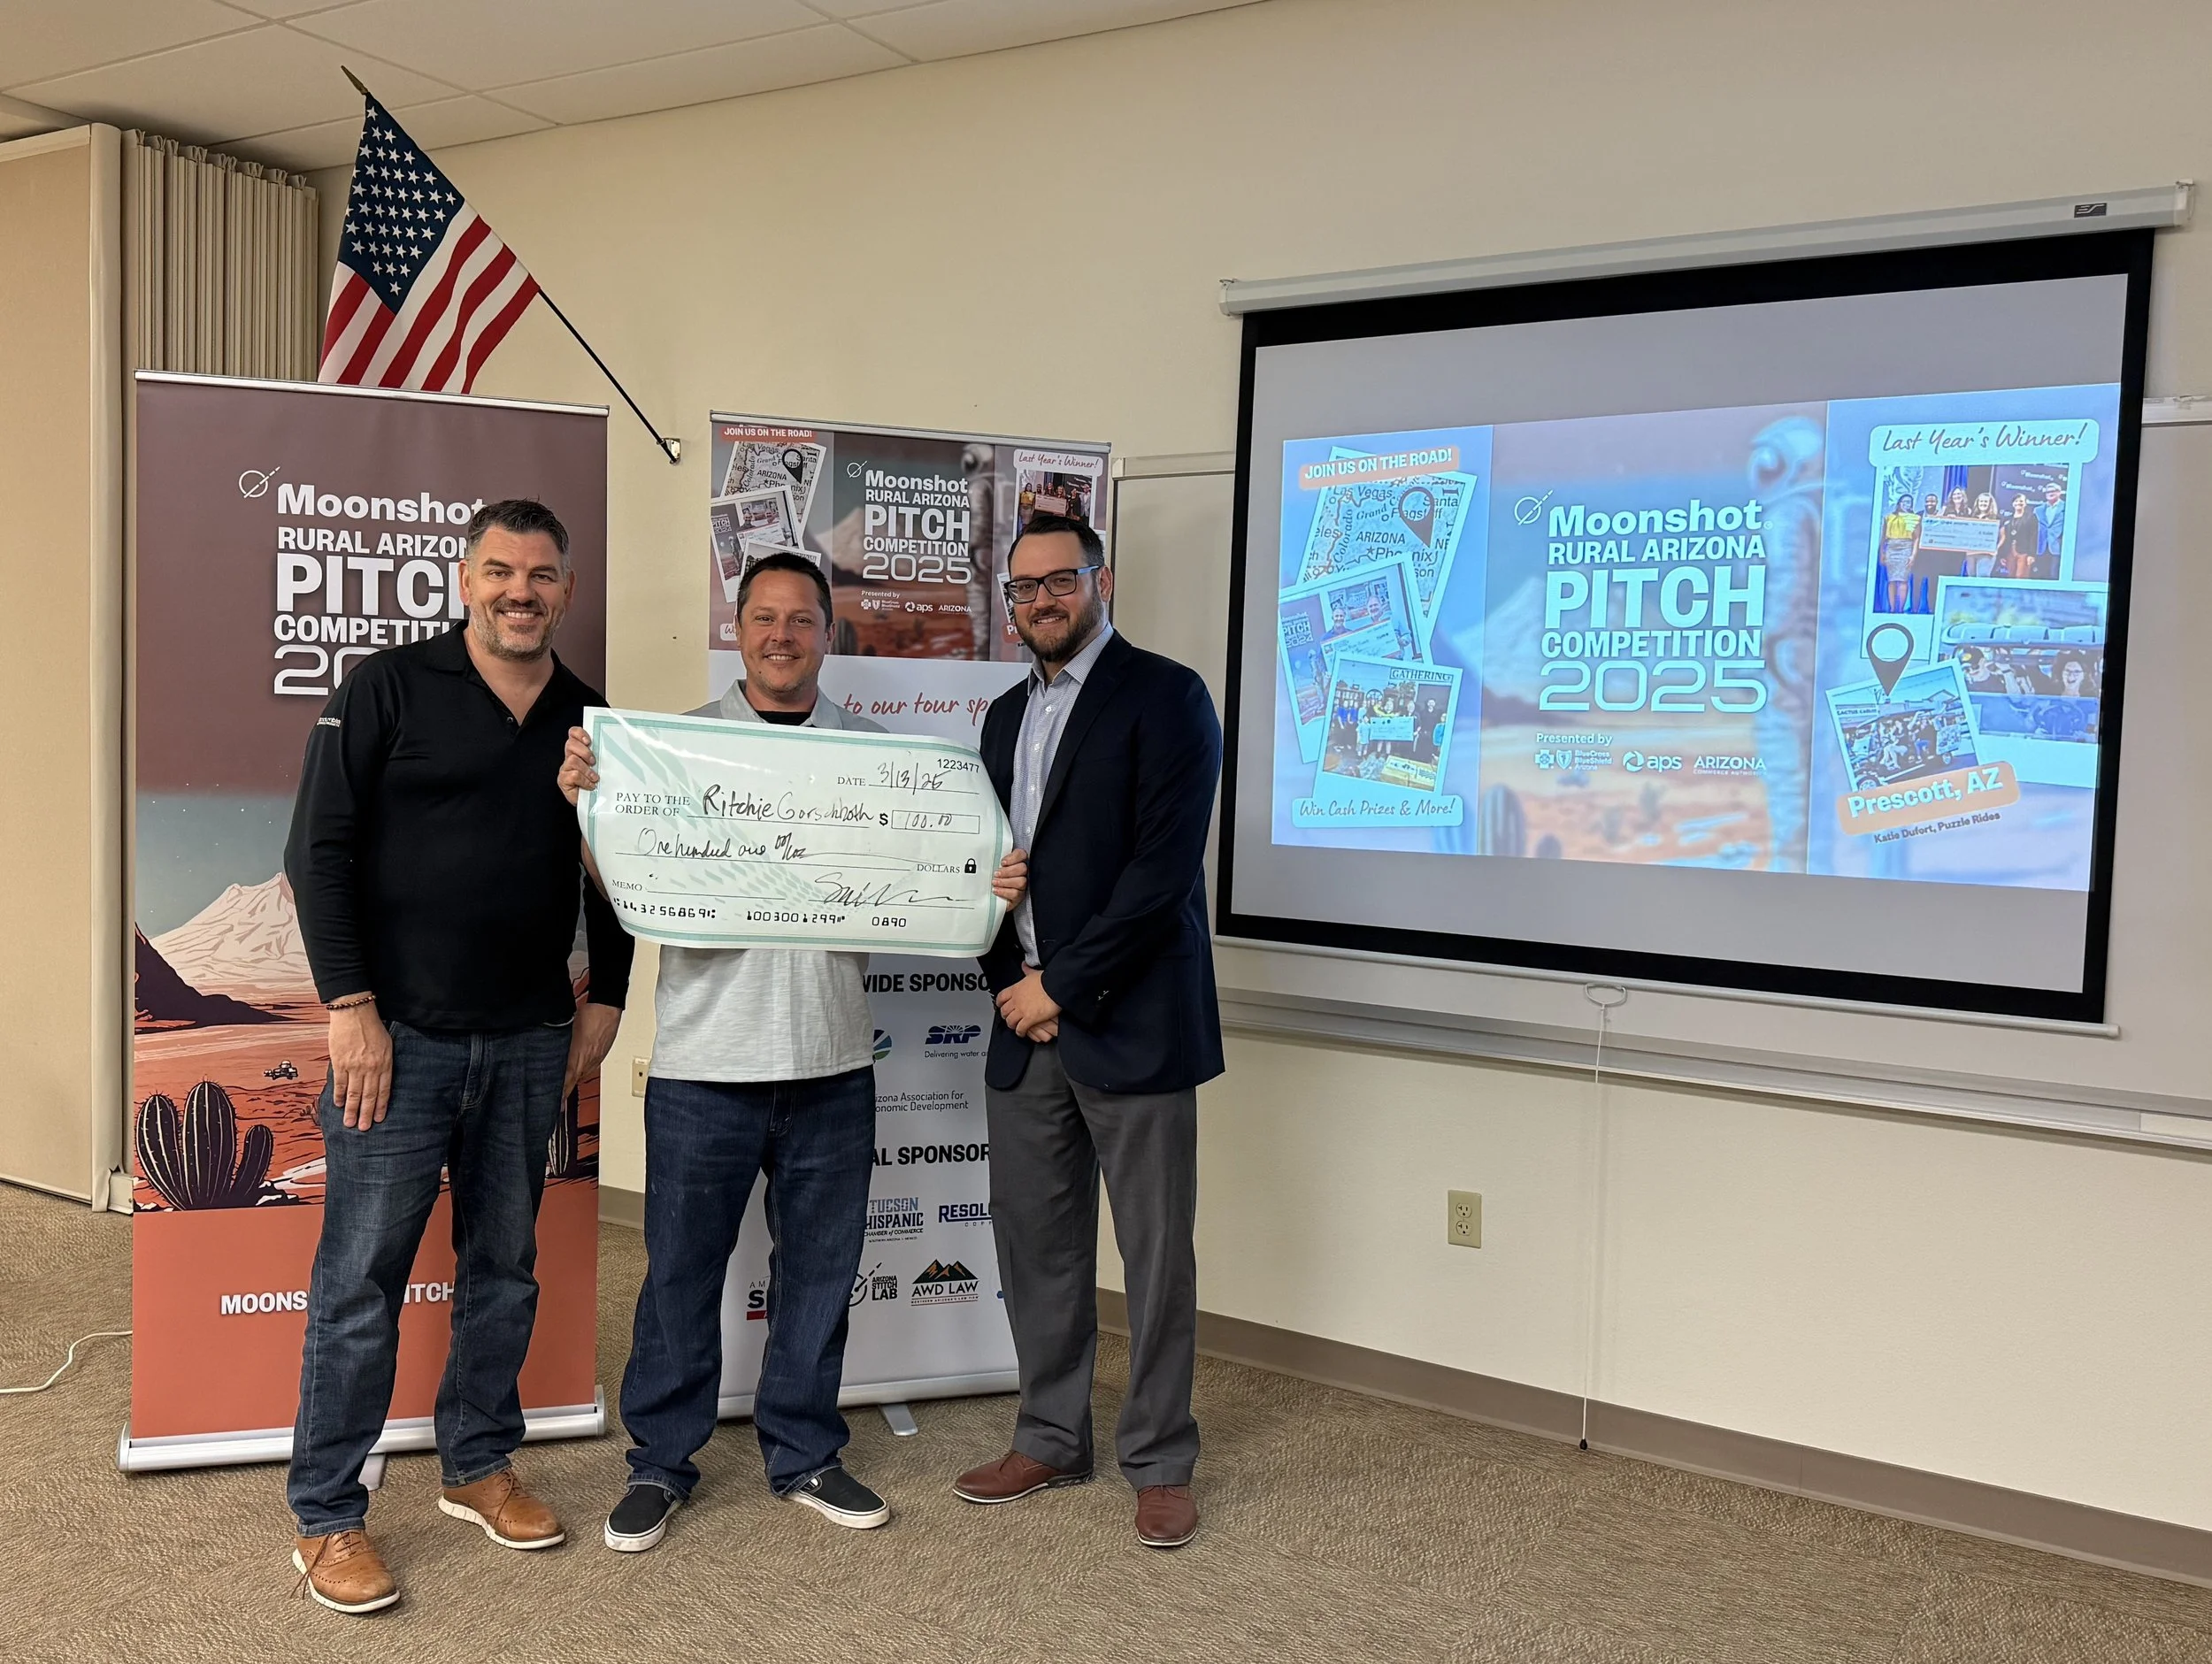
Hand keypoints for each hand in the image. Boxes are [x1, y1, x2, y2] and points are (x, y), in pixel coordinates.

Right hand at [329, 1001, 392, 1129]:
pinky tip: (339, 1105)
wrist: (354, 1012)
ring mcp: (354, 1066)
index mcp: (385, 1063)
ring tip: (350, 1123)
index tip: (379, 1119)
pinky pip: (340, 1083)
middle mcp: (370, 1067)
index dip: (381, 1106)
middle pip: (369, 1096)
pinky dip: (339, 1095)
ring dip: (352, 1110)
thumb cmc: (372, 1026)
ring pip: (354, 1093)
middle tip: (364, 1129)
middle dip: (366, 1114)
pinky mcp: (340, 1062)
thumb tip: (379, 1080)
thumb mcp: (387, 1044)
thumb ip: (384, 1063)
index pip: (384, 1090)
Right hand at [558, 726, 597, 805]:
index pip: (573, 734)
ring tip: (594, 777)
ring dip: (586, 769)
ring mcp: (565, 769)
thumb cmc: (597, 783)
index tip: (589, 741)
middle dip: (584, 752)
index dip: (579, 733)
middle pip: (570, 744)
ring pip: (572, 760)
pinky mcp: (563, 780)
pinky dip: (584, 780)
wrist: (591, 802)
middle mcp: (570, 757)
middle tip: (593, 761)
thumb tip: (616, 748)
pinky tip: (590, 785)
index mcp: (578, 751)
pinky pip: (573, 775)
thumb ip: (602, 756)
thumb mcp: (601, 767)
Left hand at [565, 1002, 621, 1096]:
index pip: (567, 1081)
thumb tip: (549, 1053)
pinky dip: (583, 1070)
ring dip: (574, 1079)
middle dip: (566, 1089)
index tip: (556, 1104)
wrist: (608, 1007)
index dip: (561, 1094)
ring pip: (583, 1074)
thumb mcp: (567, 1031)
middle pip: (575, 1081)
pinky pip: (591, 1066)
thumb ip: (558, 1045)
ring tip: (566, 1084)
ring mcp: (597, 1058)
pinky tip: (579, 1067)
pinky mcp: (602, 1054)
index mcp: (579, 1058)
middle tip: (557, 1097)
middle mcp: (589, 1061)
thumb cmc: (590, 1015)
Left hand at [991, 848, 1027, 904]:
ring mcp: (1023, 885)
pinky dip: (1005, 891)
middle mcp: (1023, 873)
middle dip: (1008, 871)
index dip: (1013, 858)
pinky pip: (1016, 894)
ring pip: (1021, 882)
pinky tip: (996, 890)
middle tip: (996, 874)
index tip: (1002, 862)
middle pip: (1023, 868)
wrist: (989, 896)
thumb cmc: (992, 878)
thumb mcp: (993, 867)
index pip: (1021, 855)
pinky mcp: (1019, 897)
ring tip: (995, 882)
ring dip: (1005, 882)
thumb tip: (991, 855)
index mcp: (1017, 862)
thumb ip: (996, 860)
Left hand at [996, 968, 1060, 1040]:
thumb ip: (1027, 970)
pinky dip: (1020, 1032)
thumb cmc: (1047, 980)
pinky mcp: (1029, 1019)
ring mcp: (1022, 1010)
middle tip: (1008, 1017)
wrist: (1056, 987)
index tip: (1001, 1005)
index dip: (1000, 1003)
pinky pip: (1020, 1028)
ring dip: (1012, 1025)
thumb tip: (1024, 965)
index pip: (1001, 997)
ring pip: (1010, 1021)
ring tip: (1015, 1026)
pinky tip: (1022, 1032)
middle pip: (1004, 1011)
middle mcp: (1016, 1000)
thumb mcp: (1034, 973)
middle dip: (1005, 1015)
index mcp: (1016, 988)